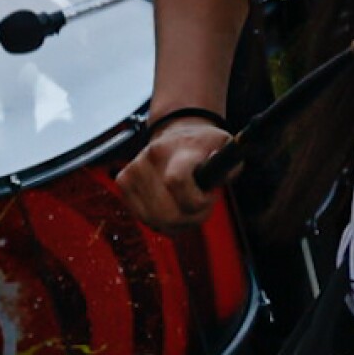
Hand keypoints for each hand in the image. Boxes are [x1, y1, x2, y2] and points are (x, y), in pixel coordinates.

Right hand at [116, 120, 230, 228]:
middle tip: (202, 209)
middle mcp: (152, 157)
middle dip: (191, 219)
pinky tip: (172, 208)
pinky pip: (142, 217)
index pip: (177, 181)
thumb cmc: (206, 145)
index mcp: (181, 148)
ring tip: (189, 209)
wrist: (178, 130)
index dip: (196, 202)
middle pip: (166, 211)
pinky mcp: (123, 180)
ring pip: (154, 220)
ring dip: (177, 224)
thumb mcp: (227, 148)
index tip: (210, 198)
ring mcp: (134, 169)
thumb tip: (221, 176)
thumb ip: (230, 166)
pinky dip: (160, 222)